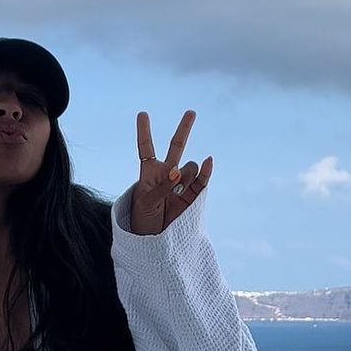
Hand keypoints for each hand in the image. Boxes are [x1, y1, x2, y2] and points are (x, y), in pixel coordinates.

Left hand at [130, 109, 212, 235]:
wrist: (152, 238)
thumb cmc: (142, 218)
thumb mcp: (146, 201)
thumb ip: (162, 185)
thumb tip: (178, 172)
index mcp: (149, 173)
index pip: (146, 148)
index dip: (144, 131)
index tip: (142, 114)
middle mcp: (166, 174)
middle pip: (176, 147)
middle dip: (184, 129)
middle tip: (192, 112)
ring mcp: (180, 184)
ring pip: (189, 167)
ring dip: (186, 173)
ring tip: (177, 188)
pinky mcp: (191, 196)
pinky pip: (201, 181)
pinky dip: (205, 173)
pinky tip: (208, 163)